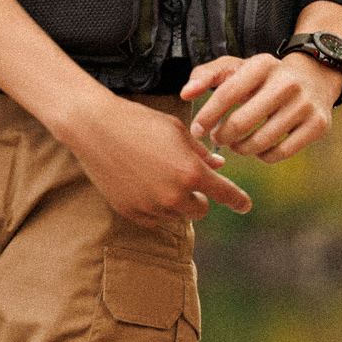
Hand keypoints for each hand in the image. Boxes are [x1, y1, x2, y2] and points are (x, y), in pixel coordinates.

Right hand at [0, 0, 252, 227]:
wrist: (96, 128)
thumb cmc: (141, 122)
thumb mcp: (177, 132)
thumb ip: (201, 153)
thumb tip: (219, 165)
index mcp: (191, 172)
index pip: (224, 194)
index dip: (238, 201)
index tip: (245, 206)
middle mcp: (173, 196)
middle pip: (200, 209)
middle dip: (200, 196)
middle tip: (188, 176)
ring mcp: (150, 207)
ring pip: (176, 215)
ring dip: (177, 201)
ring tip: (161, 174)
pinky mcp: (130, 212)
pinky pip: (153, 218)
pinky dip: (156, 207)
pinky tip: (145, 184)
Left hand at [180, 52, 341, 162]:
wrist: (313, 80)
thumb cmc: (262, 78)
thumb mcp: (236, 67)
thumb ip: (205, 75)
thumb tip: (185, 93)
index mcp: (263, 64)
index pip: (226, 93)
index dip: (207, 115)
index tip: (196, 130)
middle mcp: (287, 82)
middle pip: (241, 123)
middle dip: (222, 136)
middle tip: (218, 138)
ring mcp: (305, 105)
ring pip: (260, 143)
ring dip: (240, 148)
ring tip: (236, 144)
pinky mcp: (318, 125)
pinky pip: (279, 154)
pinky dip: (263, 156)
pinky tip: (258, 148)